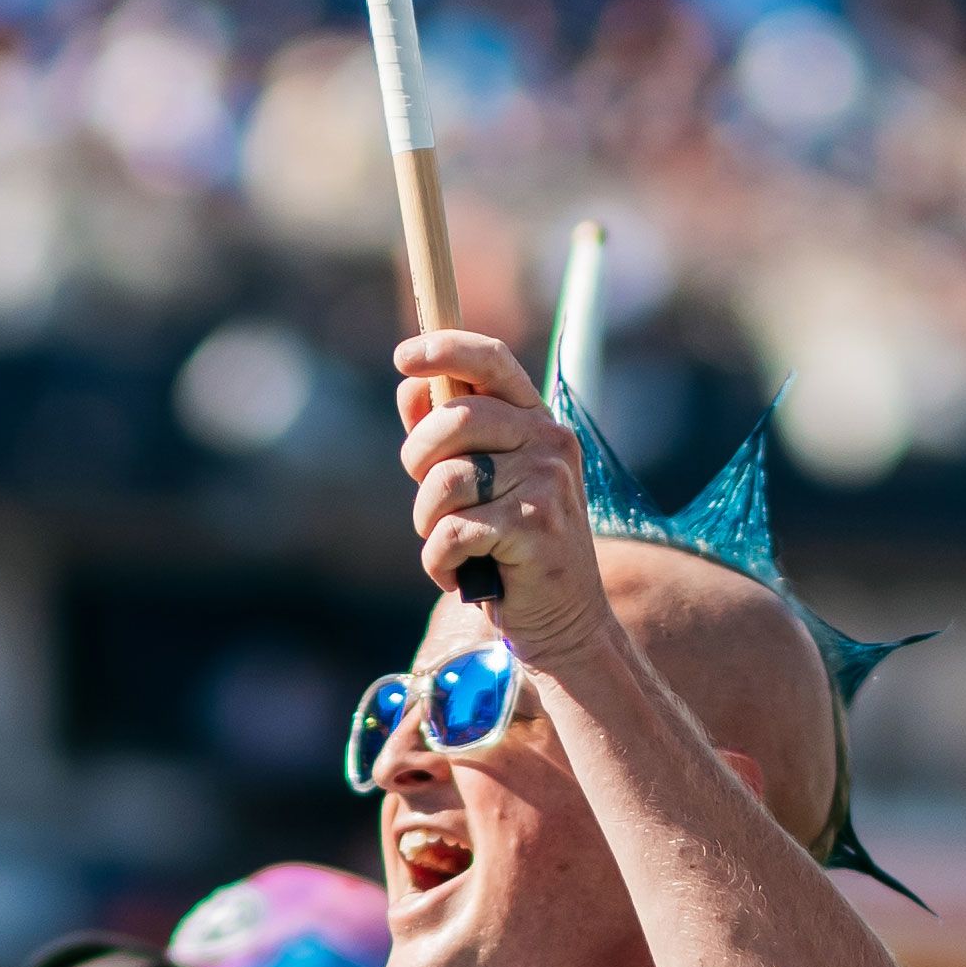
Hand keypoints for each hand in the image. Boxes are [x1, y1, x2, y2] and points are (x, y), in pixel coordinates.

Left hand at [396, 329, 611, 667]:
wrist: (561, 618)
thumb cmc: (508, 547)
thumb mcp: (480, 484)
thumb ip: (448, 435)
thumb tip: (411, 385)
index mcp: (535, 421)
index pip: (493, 361)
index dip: (446, 349)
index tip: (404, 355)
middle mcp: (548, 441)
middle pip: (455, 420)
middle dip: (418, 461)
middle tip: (430, 502)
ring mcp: (546, 483)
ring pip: (446, 481)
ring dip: (427, 523)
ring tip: (449, 546)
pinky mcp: (534, 528)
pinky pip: (451, 533)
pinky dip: (438, 562)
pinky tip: (456, 575)